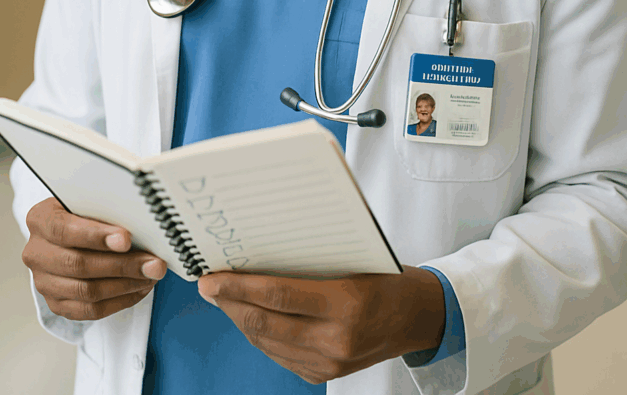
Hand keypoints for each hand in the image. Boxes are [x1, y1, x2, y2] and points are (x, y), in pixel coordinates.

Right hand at [22, 197, 166, 320]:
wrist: (71, 233)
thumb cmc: (85, 212)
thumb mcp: (89, 201)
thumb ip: (106, 209)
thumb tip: (142, 222)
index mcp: (40, 219)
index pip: (64, 230)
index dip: (95, 236)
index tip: (126, 239)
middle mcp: (36, 253)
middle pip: (78, 265)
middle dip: (122, 265)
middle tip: (153, 263)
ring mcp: (43, 282)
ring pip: (87, 292)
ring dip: (126, 285)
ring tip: (151, 275)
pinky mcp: (57, 304)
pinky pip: (90, 311)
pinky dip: (120, 301)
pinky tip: (139, 289)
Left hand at [197, 267, 444, 384]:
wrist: (418, 317)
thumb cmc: (387, 277)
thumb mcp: (355, 258)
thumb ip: (312, 261)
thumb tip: (260, 251)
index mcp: (346, 303)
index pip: (278, 296)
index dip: (239, 287)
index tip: (211, 277)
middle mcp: (336, 340)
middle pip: (265, 323)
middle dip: (229, 303)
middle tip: (207, 285)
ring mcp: (329, 363)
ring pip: (267, 341)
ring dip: (240, 318)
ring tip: (223, 297)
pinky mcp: (323, 374)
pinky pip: (278, 353)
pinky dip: (259, 333)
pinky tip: (248, 315)